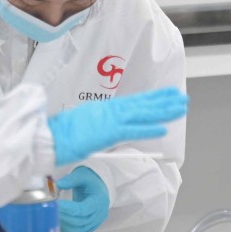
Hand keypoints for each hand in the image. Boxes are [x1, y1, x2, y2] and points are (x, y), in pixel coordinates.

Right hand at [48, 87, 188, 165]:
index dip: (152, 98)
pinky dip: (148, 129)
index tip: (166, 94)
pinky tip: (163, 129)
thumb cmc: (61, 134)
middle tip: (181, 97)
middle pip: (142, 104)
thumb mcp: (83, 125)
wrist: (49, 137)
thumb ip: (98, 124)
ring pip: (142, 114)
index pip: (133, 102)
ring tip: (180, 108)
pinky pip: (133, 131)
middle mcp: (110, 111)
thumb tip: (105, 128)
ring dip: (162, 111)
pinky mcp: (109, 132)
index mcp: (104, 109)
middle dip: (163, 101)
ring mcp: (110, 120)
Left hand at [56, 166, 110, 231]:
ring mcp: (95, 223)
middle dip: (64, 216)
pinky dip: (67, 230)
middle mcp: (99, 214)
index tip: (57, 204)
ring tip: (55, 214)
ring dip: (64, 225)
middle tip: (53, 208)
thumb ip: (71, 179)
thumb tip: (59, 184)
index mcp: (99, 200)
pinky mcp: (90, 227)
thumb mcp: (82, 175)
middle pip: (80, 221)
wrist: (99, 188)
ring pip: (78, 230)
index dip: (69, 209)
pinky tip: (60, 221)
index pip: (84, 209)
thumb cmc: (90, 181)